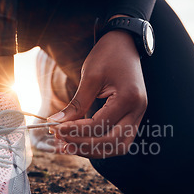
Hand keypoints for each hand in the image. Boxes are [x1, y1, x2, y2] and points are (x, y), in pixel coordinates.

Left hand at [48, 29, 146, 157]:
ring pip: (118, 147)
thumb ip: (76, 103)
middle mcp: (137, 111)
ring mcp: (137, 116)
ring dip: (93, 150)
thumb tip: (55, 122)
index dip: (76, 131)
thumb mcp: (90, 76)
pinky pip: (118, 140)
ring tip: (68, 146)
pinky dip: (100, 144)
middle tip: (61, 142)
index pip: (100, 125)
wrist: (125, 43)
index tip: (57, 129)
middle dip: (84, 145)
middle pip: (112, 143)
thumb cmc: (108, 55)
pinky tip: (80, 142)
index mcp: (128, 98)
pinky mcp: (132, 118)